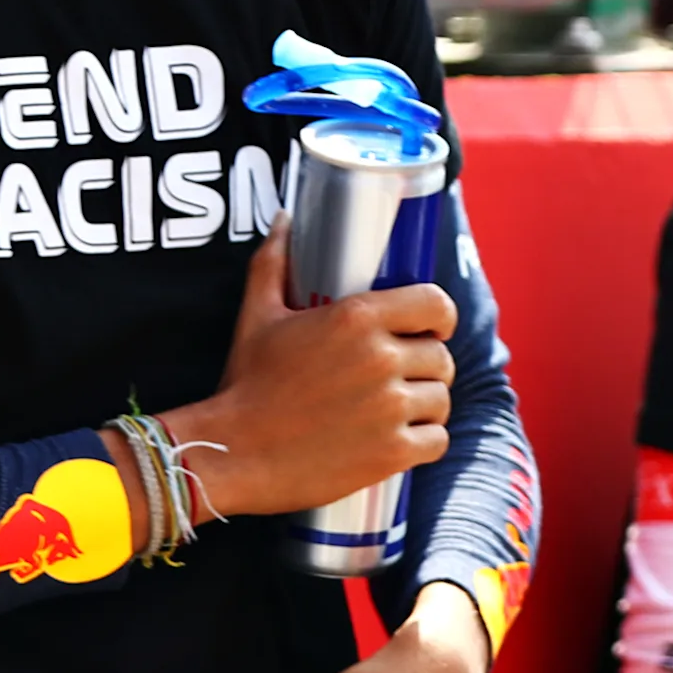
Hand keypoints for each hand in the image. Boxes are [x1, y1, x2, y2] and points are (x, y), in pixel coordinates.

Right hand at [160, 222, 454, 517]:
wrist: (232, 453)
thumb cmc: (246, 383)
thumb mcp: (257, 315)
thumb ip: (275, 263)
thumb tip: (286, 220)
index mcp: (357, 317)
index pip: (436, 304)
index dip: (439, 318)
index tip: (429, 330)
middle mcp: (381, 358)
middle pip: (441, 357)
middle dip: (425, 367)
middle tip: (400, 377)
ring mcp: (390, 408)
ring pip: (441, 400)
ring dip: (425, 406)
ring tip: (397, 411)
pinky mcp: (392, 453)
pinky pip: (438, 441)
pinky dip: (424, 442)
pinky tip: (400, 440)